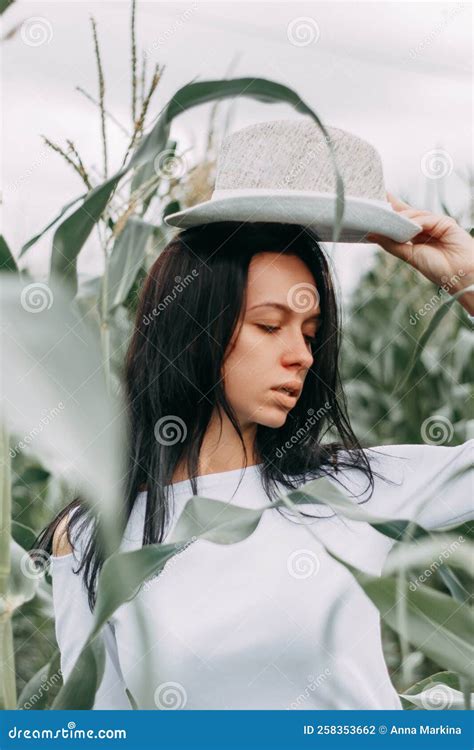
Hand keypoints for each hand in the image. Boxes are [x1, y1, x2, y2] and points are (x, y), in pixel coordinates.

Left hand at [367, 193, 473, 314]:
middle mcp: (425, 227)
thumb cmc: (437, 269)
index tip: (372, 204)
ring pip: (415, 215)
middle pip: (406, 213)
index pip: (400, 220)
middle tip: (375, 201)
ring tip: (387, 219)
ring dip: (401, 218)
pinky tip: (406, 224)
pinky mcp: (445, 222)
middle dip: (391, 208)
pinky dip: (416, 221)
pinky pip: (427, 218)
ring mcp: (436, 223)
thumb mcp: (409, 256)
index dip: (388, 212)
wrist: (458, 275)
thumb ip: (391, 244)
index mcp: (416, 236)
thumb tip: (371, 234)